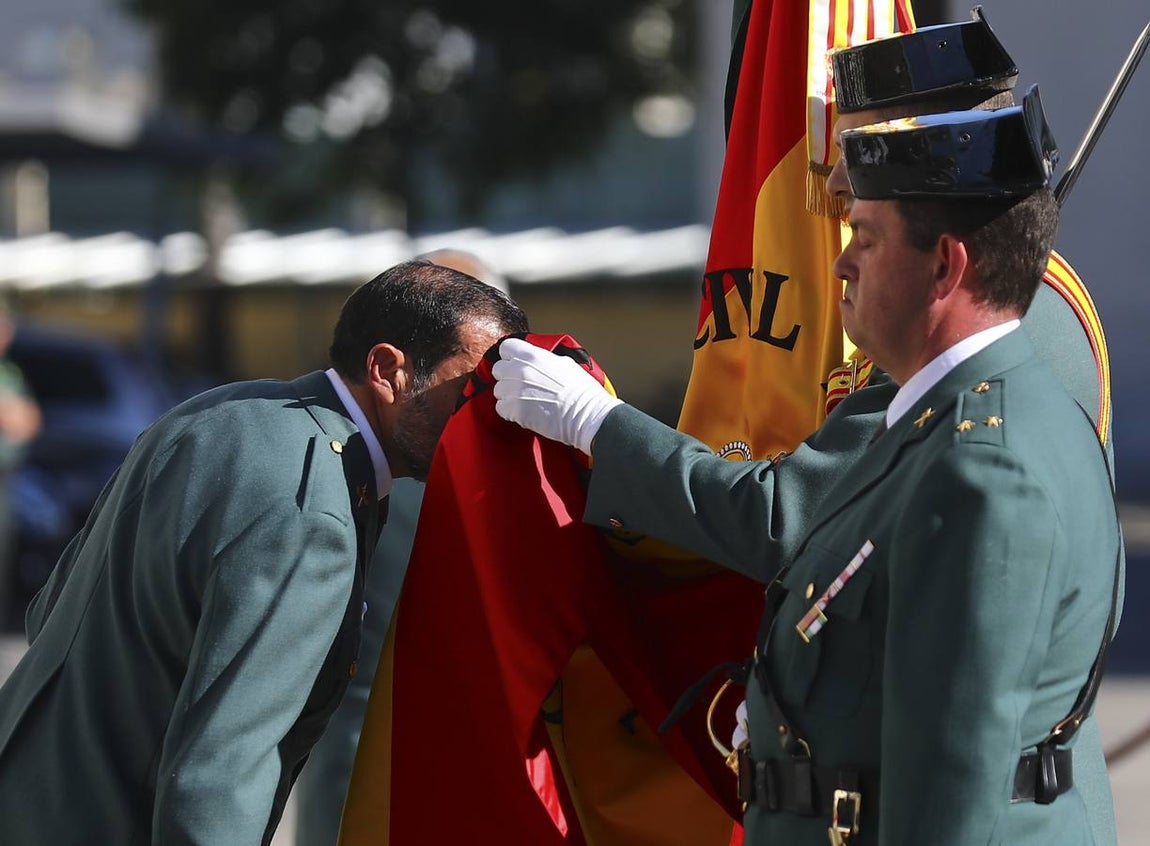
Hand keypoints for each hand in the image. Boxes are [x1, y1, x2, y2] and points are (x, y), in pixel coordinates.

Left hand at [491, 337, 621, 454]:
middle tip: (522, 386)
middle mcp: (519, 369)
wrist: (586, 415)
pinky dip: (510, 412)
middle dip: (507, 377)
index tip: (515, 364)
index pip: (505, 347)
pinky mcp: (514, 410)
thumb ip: (544, 359)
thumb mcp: (564, 363)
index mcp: (532, 355)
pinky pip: (501, 408)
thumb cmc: (582, 392)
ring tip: (526, 402)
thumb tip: (538, 361)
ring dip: (509, 396)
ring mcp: (514, 390)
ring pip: (498, 390)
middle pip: (498, 369)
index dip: (510, 357)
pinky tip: (526, 413)